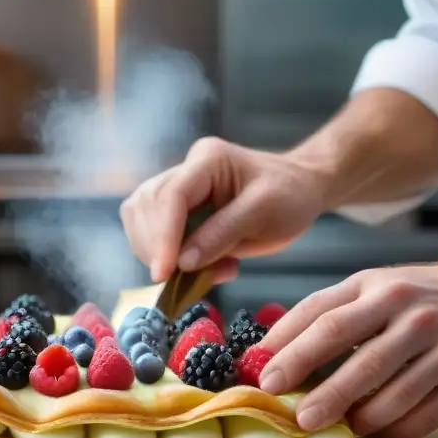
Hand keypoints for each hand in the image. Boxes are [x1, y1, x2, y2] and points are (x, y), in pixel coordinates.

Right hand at [119, 137, 329, 282]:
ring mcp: (175, 187)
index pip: (170, 196)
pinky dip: (166, 257)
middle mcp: (184, 169)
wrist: (298, 190)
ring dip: (157, 253)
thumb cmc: (289, 195)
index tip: (163, 273)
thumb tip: (183, 262)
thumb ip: (224, 233)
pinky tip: (199, 267)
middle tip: (191, 277)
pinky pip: (150, 233)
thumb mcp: (265, 212)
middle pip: (146, 207)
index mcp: (208, 160)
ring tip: (206, 271)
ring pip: (139, 220)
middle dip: (158, 247)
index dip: (162, 236)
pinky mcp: (173, 209)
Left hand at [258, 255, 437, 437]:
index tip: (265, 379)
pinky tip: (377, 432)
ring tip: (338, 428)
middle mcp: (413, 314)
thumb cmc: (421, 294)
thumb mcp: (373, 286)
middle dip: (324, 395)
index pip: (325, 319)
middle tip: (297, 418)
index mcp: (378, 288)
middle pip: (359, 361)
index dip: (290, 351)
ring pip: (394, 396)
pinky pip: (425, 416)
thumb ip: (327, 313)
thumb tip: (269, 352)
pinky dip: (394, 431)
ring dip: (359, 419)